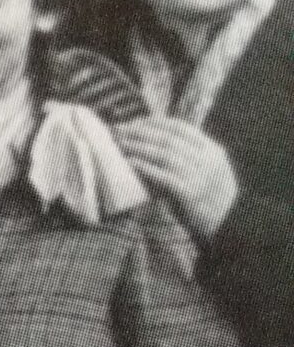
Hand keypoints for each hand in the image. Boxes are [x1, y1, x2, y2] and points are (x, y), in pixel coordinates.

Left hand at [117, 117, 238, 238]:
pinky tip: (130, 162)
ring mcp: (200, 177)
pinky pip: (164, 177)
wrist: (228, 223)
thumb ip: (188, 155)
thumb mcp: (207, 169)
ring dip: (138, 147)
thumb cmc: (210, 196)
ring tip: (120, 145)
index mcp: (212, 150)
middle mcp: (207, 160)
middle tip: (118, 131)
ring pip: (165, 155)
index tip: (133, 122)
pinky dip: (145, 167)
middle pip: (168, 139)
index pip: (181, 128)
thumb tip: (152, 140)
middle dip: (140, 132)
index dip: (154, 123)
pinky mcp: (190, 194)